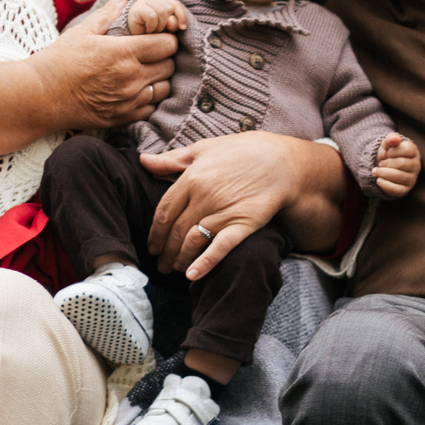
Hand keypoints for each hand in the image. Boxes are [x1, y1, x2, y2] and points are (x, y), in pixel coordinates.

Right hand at [33, 0, 179, 130]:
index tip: (158, 38)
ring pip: (164, 88)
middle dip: (164, 58)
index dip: (166, 39)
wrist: (42, 95)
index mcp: (124, 52)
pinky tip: (137, 91)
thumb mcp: (82, 31)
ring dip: (159, 79)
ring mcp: (128, 100)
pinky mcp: (123, 117)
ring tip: (146, 73)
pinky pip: (151, 108)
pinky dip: (149, 99)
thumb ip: (107, 14)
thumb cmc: (59, 61)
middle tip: (152, 55)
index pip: (167, 44)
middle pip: (169, 66)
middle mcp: (131, 77)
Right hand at [126, 0, 187, 35]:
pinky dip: (152, 27)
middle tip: (157, 30)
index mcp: (162, 2)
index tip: (182, 28)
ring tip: (152, 31)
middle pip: (170, 8)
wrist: (130, 39)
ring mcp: (144, 1)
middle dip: (166, 24)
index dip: (181, 16)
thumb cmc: (150, 34)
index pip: (176, 4)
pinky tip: (146, 30)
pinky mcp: (137, 8)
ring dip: (159, 27)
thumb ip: (173, 24)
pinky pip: (152, 16)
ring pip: (162, 12)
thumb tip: (172, 21)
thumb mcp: (166, 30)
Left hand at [140, 131, 338, 279]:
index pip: (165, 211)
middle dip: (164, 250)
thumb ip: (173, 159)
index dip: (155, 232)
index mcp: (192, 178)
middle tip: (160, 263)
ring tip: (174, 269)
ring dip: (179, 258)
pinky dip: (205, 263)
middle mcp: (204, 197)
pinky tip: (192, 275)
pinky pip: (220, 247)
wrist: (281, 161)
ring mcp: (223, 211)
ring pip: (192, 241)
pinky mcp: (243, 224)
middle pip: (176, 230)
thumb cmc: (242, 151)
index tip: (152, 244)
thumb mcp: (204, 148)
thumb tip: (143, 160)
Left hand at [370, 133, 420, 198]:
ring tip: (375, 171)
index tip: (387, 153)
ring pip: (399, 176)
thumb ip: (391, 139)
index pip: (407, 150)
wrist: (382, 167)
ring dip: (383, 173)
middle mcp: (416, 166)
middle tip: (380, 163)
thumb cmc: (387, 154)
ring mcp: (412, 179)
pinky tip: (378, 180)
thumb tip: (395, 139)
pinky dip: (386, 185)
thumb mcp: (387, 144)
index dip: (394, 151)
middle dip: (386, 163)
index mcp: (414, 152)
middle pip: (402, 163)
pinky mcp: (405, 190)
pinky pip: (397, 190)